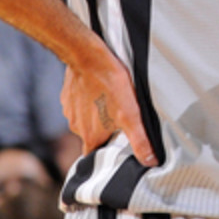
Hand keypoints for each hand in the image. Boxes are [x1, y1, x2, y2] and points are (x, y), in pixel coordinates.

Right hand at [60, 48, 157, 166]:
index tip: (118, 146)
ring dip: (98, 113)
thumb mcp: (131, 114)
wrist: (87, 57)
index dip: (108, 153)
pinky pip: (80, 103)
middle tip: (120, 117)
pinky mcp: (68, 96)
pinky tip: (101, 89)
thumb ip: (140, 140)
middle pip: (93, 136)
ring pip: (86, 119)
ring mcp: (70, 110)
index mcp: (91, 137)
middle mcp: (77, 127)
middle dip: (106, 130)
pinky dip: (89, 99)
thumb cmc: (109, 84)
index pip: (97, 155)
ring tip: (112, 101)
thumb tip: (150, 162)